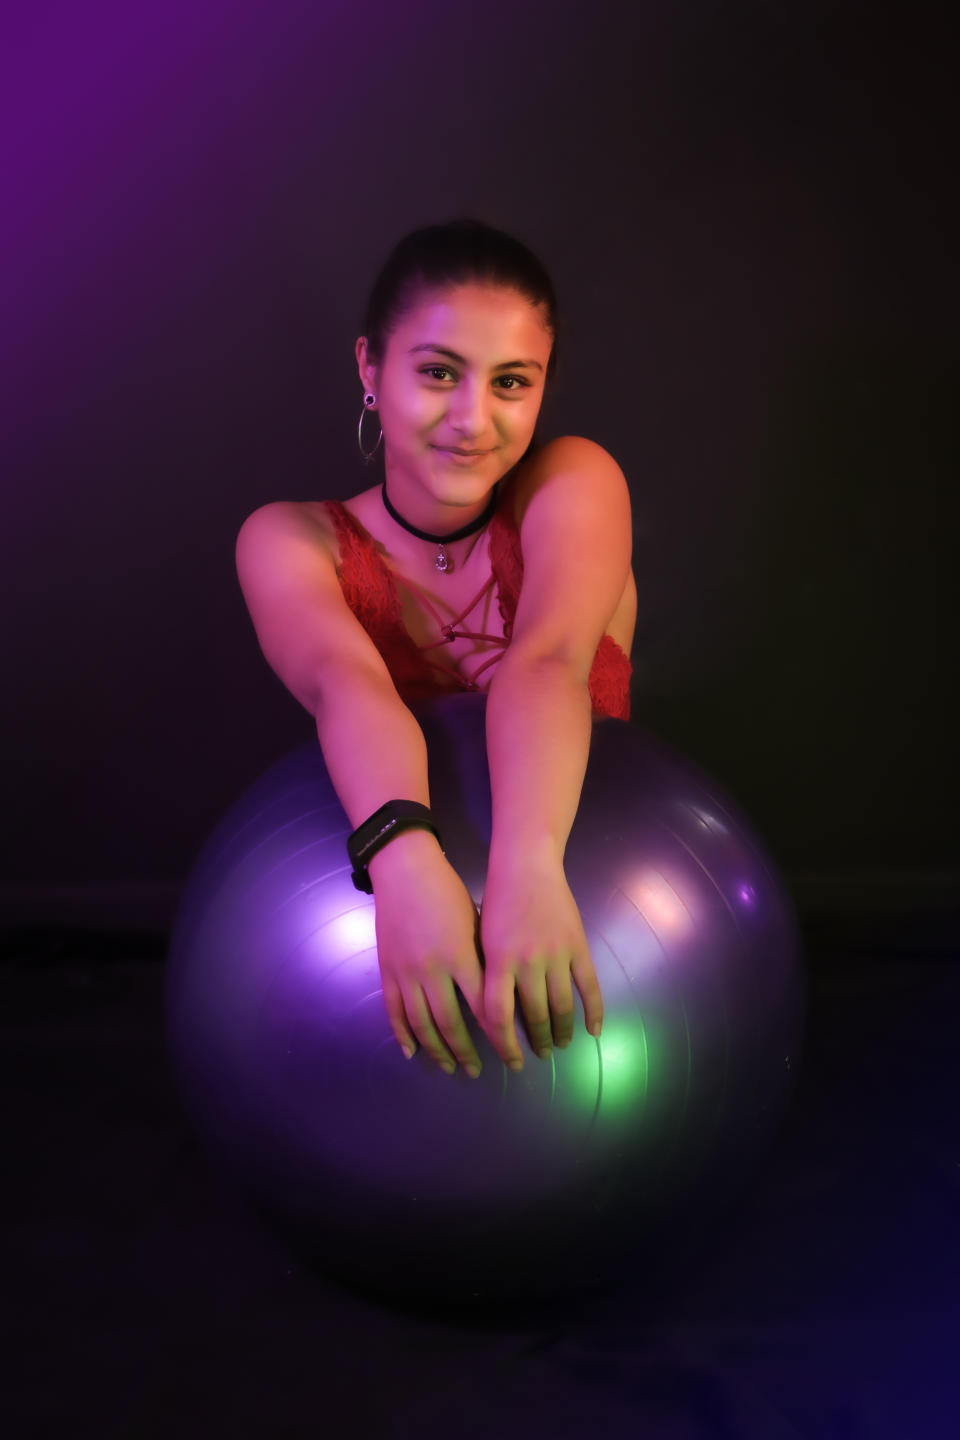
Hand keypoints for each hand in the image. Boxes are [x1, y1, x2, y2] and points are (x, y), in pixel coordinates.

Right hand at [369, 830, 485, 1076]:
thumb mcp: (475, 924)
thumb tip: (498, 995)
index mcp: (461, 957)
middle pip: (451, 1024)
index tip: (510, 1054)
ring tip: (449, 1068)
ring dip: (436, 1051)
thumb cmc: (448, 893)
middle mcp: (433, 971)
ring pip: (421, 1025)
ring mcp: (406, 973)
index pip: (483, 1008)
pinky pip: (394, 1011)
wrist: (404, 871)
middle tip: (477, 1072)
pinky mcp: (387, 971)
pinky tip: (412, 1053)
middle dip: (466, 1052)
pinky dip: (402, 1035)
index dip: (498, 1036)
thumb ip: (483, 961)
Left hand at [479, 855, 602, 1069]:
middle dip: (537, 1041)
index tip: (511, 1061)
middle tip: (538, 1055)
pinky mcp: (577, 946)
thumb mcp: (481, 938)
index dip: (504, 1045)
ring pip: (561, 1006)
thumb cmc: (496, 901)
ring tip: (559, 1045)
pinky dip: (593, 1011)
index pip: (498, 1016)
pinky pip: (589, 986)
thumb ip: (487, 975)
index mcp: (497, 961)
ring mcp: (555, 954)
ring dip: (561, 1031)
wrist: (526, 865)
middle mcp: (526, 962)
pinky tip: (592, 1030)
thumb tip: (491, 1017)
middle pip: (533, 1015)